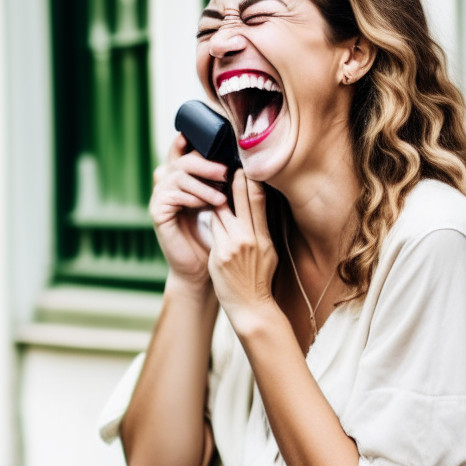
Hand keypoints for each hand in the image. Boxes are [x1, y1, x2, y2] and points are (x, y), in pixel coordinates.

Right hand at [150, 133, 230, 288]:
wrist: (201, 268)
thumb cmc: (216, 236)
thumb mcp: (223, 203)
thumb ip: (224, 181)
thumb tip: (243, 158)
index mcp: (183, 177)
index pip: (185, 151)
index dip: (192, 140)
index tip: (211, 135)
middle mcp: (169, 183)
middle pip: (182, 159)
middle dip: (205, 163)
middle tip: (225, 171)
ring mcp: (160, 196)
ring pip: (178, 176)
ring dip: (203, 184)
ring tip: (222, 197)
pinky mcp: (156, 210)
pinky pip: (172, 195)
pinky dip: (192, 198)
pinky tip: (208, 205)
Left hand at [207, 171, 279, 335]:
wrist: (250, 307)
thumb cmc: (257, 281)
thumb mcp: (267, 254)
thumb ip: (260, 232)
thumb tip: (255, 212)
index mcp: (265, 238)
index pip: (259, 201)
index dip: (251, 180)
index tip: (243, 164)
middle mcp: (251, 239)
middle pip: (242, 198)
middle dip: (232, 177)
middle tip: (223, 158)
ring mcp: (234, 246)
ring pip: (221, 210)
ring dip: (213, 194)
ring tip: (206, 176)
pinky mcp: (219, 255)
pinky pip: (210, 227)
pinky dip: (206, 213)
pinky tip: (198, 201)